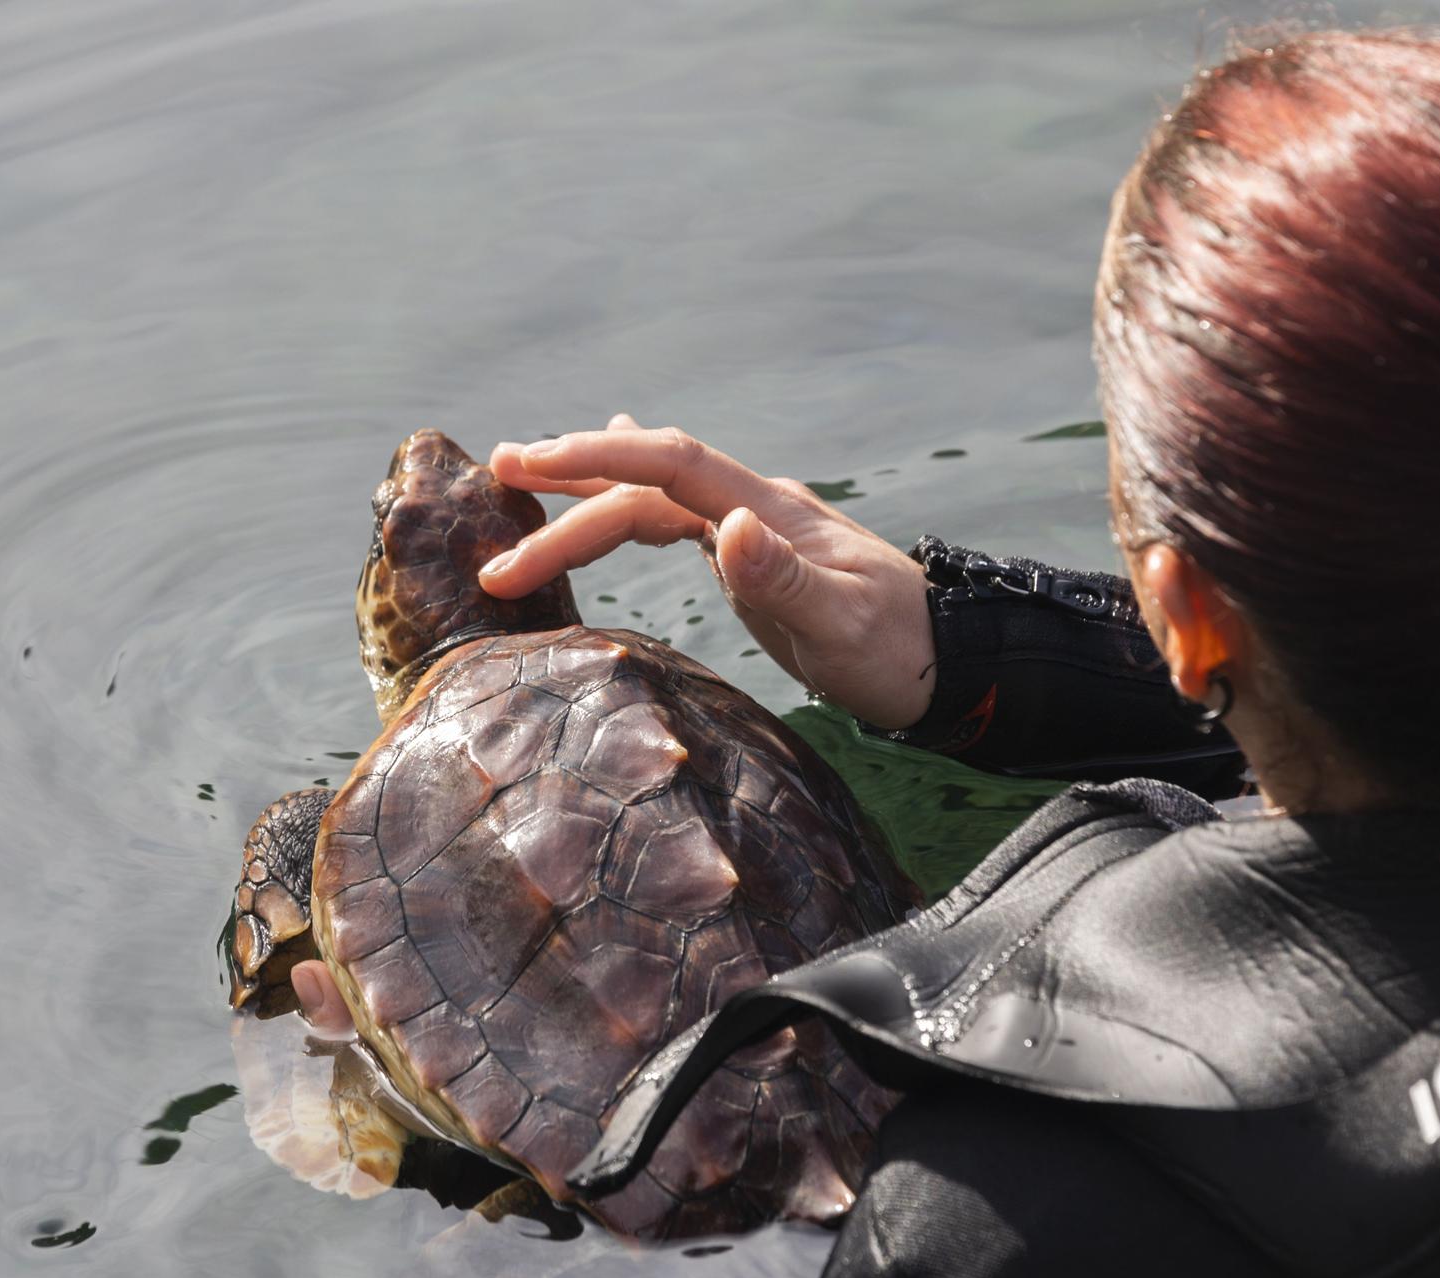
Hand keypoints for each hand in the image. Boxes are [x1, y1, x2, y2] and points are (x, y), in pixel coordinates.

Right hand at [478, 415, 936, 729]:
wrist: (943, 660)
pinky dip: (624, 502)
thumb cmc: (896, 649)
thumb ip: (785, 579)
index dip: (599, 456)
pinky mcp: (747, 555)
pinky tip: (604, 489)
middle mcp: (752, 506)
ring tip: (518, 484)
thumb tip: (728, 528)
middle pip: (646, 480)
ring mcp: (748, 527)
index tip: (532, 464)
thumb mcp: (843, 624)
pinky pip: (669, 516)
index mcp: (768, 511)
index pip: (670, 465)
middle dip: (570, 481)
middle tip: (496, 482)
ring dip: (586, 491)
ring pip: (652, 494)